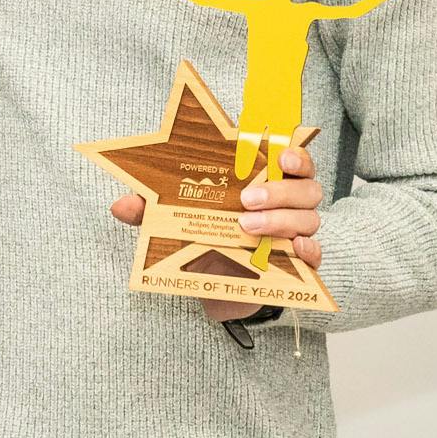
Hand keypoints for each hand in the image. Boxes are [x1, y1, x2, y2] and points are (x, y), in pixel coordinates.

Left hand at [111, 141, 322, 322]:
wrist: (216, 286)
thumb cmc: (202, 237)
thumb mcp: (173, 221)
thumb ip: (150, 211)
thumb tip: (121, 205)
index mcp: (261, 179)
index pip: (290, 155)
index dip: (293, 151)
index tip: (281, 154)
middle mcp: (285, 201)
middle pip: (305, 185)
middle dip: (279, 189)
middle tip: (247, 200)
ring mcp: (295, 230)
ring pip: (309, 216)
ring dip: (282, 219)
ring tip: (247, 227)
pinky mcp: (298, 263)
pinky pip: (315, 253)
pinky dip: (308, 250)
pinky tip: (293, 251)